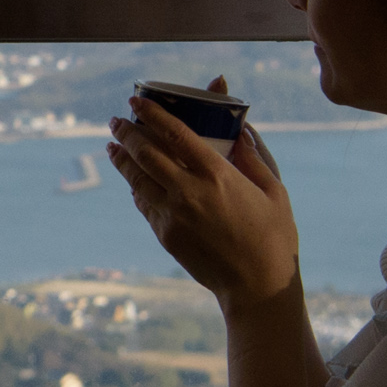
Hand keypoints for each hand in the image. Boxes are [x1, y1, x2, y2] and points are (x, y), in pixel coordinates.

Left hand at [107, 74, 302, 313]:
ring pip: (137, 178)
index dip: (151, 113)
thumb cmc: (273, 236)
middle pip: (146, 152)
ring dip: (122, 158)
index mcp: (216, 174)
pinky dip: (135, 187)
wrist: (256, 286)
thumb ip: (255, 156)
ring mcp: (173, 214)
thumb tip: (242, 129)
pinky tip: (133, 179)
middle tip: (117, 120)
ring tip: (112, 145)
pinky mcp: (166, 235)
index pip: (174, 133)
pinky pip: (144, 203)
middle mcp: (189, 191)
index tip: (136, 100)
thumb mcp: (274, 190)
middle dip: (127, 132)